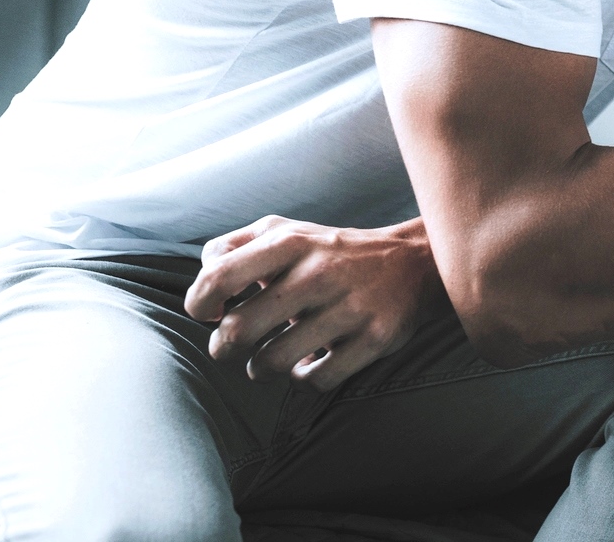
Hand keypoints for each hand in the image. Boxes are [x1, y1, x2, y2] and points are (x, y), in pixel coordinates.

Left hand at [183, 215, 448, 389]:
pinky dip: (303, 379)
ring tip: (267, 359)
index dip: (199, 304)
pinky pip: (316, 380)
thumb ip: (233, 248)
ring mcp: (350, 307)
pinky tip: (307, 364)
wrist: (414, 261)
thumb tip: (202, 290)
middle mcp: (320, 272)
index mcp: (291, 242)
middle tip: (232, 346)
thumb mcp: (285, 232)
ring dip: (260, 368)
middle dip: (224, 348)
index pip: (218, 277)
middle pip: (239, 330)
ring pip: (272, 362)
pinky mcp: (375, 338)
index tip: (211, 313)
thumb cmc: (330, 252)